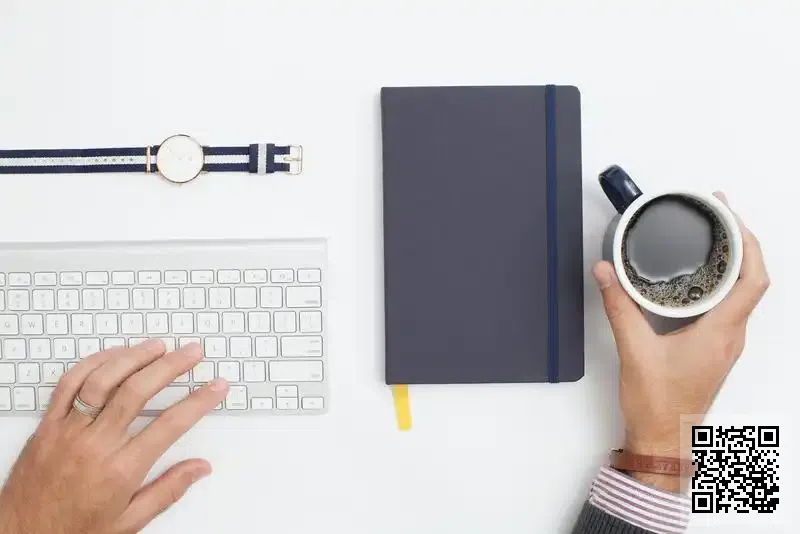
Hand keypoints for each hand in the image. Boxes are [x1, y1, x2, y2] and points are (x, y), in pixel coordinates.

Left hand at [0, 340, 228, 533]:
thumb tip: (199, 469)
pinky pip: (69, 384)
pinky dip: (93, 363)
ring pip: (103, 380)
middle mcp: (94, 445)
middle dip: (171, 366)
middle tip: (192, 353)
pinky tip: (113, 355)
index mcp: (120, 470)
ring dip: (134, 357)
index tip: (216, 387)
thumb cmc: (72, 531)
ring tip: (158, 346)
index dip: (199, 402)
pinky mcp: (48, 425)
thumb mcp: (128, 522)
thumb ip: (167, 491)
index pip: (170, 425)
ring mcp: (68, 431)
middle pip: (138, 392)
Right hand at [593, 192, 768, 491]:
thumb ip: (619, 306)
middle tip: (719, 213)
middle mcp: (731, 335)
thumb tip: (606, 271)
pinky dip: (722, 282)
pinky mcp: (714, 348)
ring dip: (734, 261)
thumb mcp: (634, 349)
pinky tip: (699, 276)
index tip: (729, 214)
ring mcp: (725, 343)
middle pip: (753, 279)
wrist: (663, 439)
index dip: (748, 241)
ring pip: (743, 293)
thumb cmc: (657, 404)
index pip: (753, 278)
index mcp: (721, 332)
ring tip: (713, 236)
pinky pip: (729, 306)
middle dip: (741, 240)